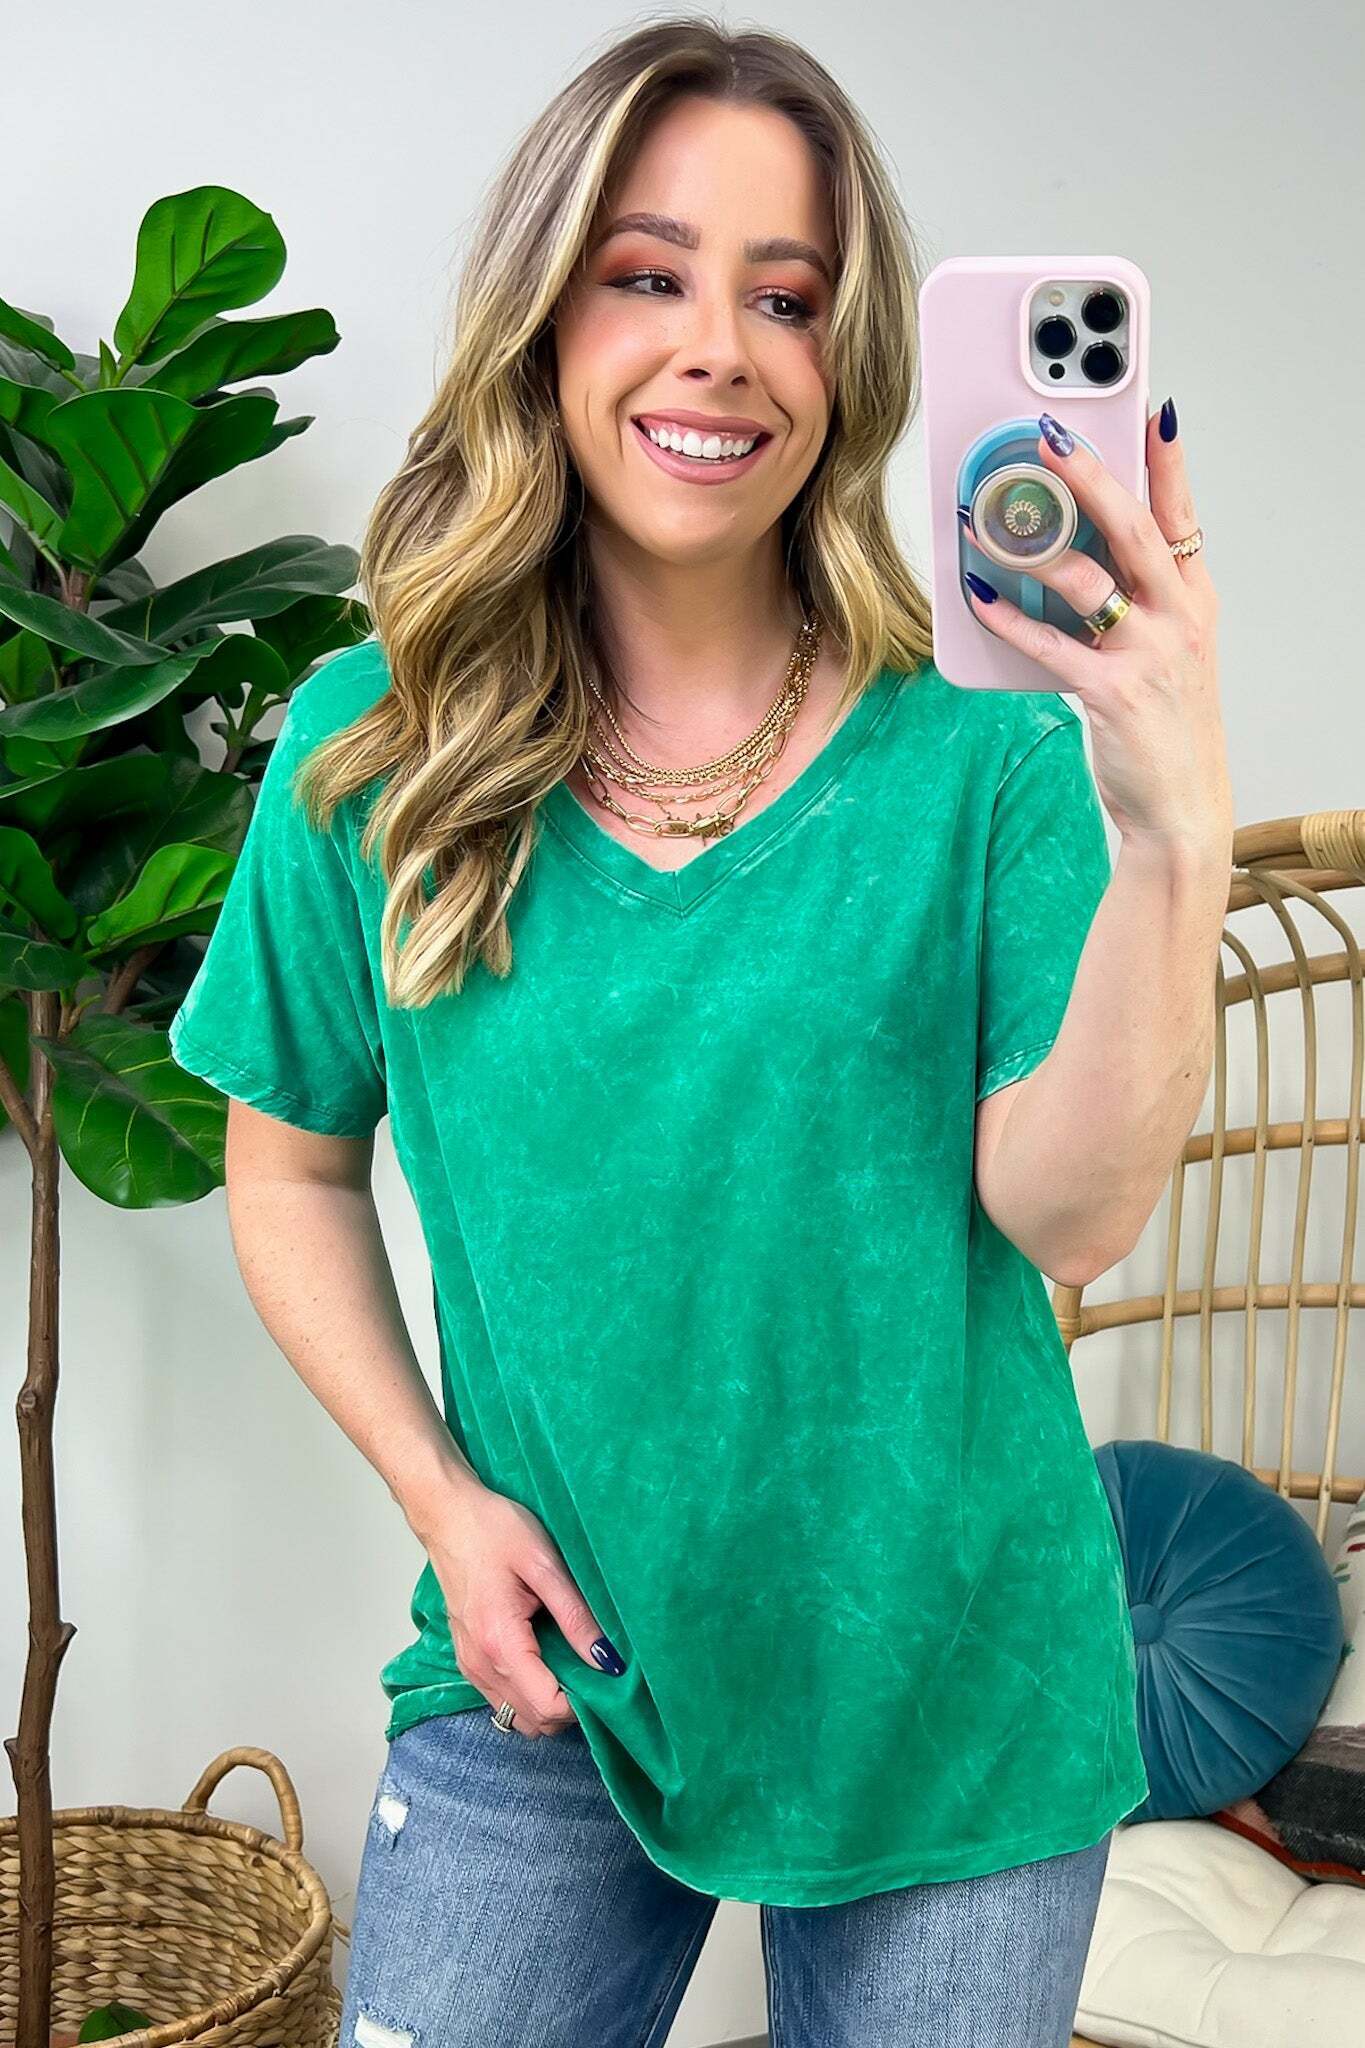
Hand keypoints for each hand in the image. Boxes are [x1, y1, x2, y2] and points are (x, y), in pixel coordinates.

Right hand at [422, 1479, 623, 1736]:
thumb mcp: (544, 1564)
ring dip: (548, 1702)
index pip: (548, 1707)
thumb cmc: (493, 1530)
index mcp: (500, 1644)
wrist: (448, 1516)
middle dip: (569, 1707)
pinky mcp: (468, 1659)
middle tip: (592, 1668)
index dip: (583, 1702)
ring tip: (571, 1662)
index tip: (603, 1674)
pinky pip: (503, 1698)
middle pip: (535, 1722)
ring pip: (518, 1716)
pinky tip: (547, 1658)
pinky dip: (529, 1693)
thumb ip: (576, 1616)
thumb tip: (607, 1660)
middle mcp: (480, 1666)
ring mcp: (470, 1666)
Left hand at [963, 403, 1233, 856]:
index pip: (1181, 515)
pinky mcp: (1112, 693)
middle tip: (1053, 438)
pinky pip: (1050, 645)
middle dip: (1092, 478)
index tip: (1150, 408)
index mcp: (1194, 600)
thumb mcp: (1172, 651)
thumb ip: (1139, 600)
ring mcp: (1148, 655)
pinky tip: (978, 598)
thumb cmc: (1167, 725)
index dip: (1166, 460)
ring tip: (987, 519)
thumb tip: (1083, 552)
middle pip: (1134, 529)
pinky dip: (1009, 619)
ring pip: (1088, 580)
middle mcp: (1178, 619)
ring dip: (1033, 545)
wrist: (1180, 805)